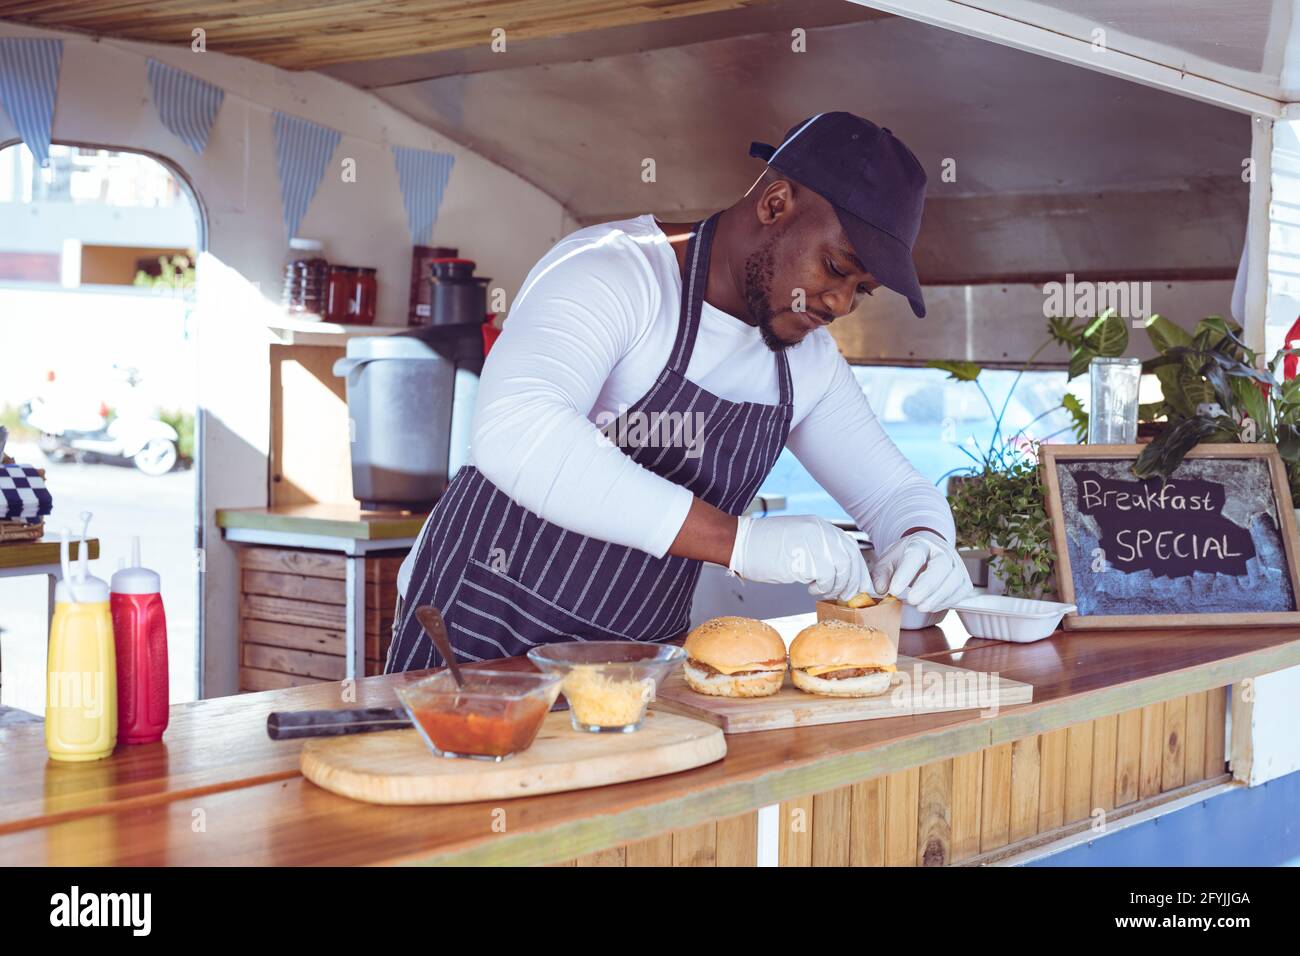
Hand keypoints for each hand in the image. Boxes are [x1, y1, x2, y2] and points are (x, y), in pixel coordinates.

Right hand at [728, 514, 870, 599]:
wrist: (740, 543)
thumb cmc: (763, 546)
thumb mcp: (797, 540)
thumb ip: (817, 549)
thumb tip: (836, 571)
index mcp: (820, 526)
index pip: (850, 547)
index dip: (857, 568)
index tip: (858, 584)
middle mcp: (821, 532)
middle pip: (851, 559)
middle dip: (852, 581)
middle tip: (846, 595)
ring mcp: (814, 544)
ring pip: (842, 570)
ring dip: (835, 586)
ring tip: (821, 590)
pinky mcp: (806, 558)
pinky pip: (827, 578)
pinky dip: (822, 588)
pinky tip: (810, 588)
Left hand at [869, 530, 972, 612]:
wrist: (926, 550)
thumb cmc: (905, 557)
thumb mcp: (888, 561)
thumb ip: (881, 575)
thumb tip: (882, 589)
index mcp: (920, 543)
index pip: (915, 555)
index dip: (905, 573)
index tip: (894, 590)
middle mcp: (942, 550)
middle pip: (941, 566)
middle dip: (927, 586)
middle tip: (912, 601)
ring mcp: (956, 564)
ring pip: (954, 580)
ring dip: (937, 597)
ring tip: (920, 606)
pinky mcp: (964, 578)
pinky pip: (960, 591)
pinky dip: (946, 601)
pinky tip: (931, 604)